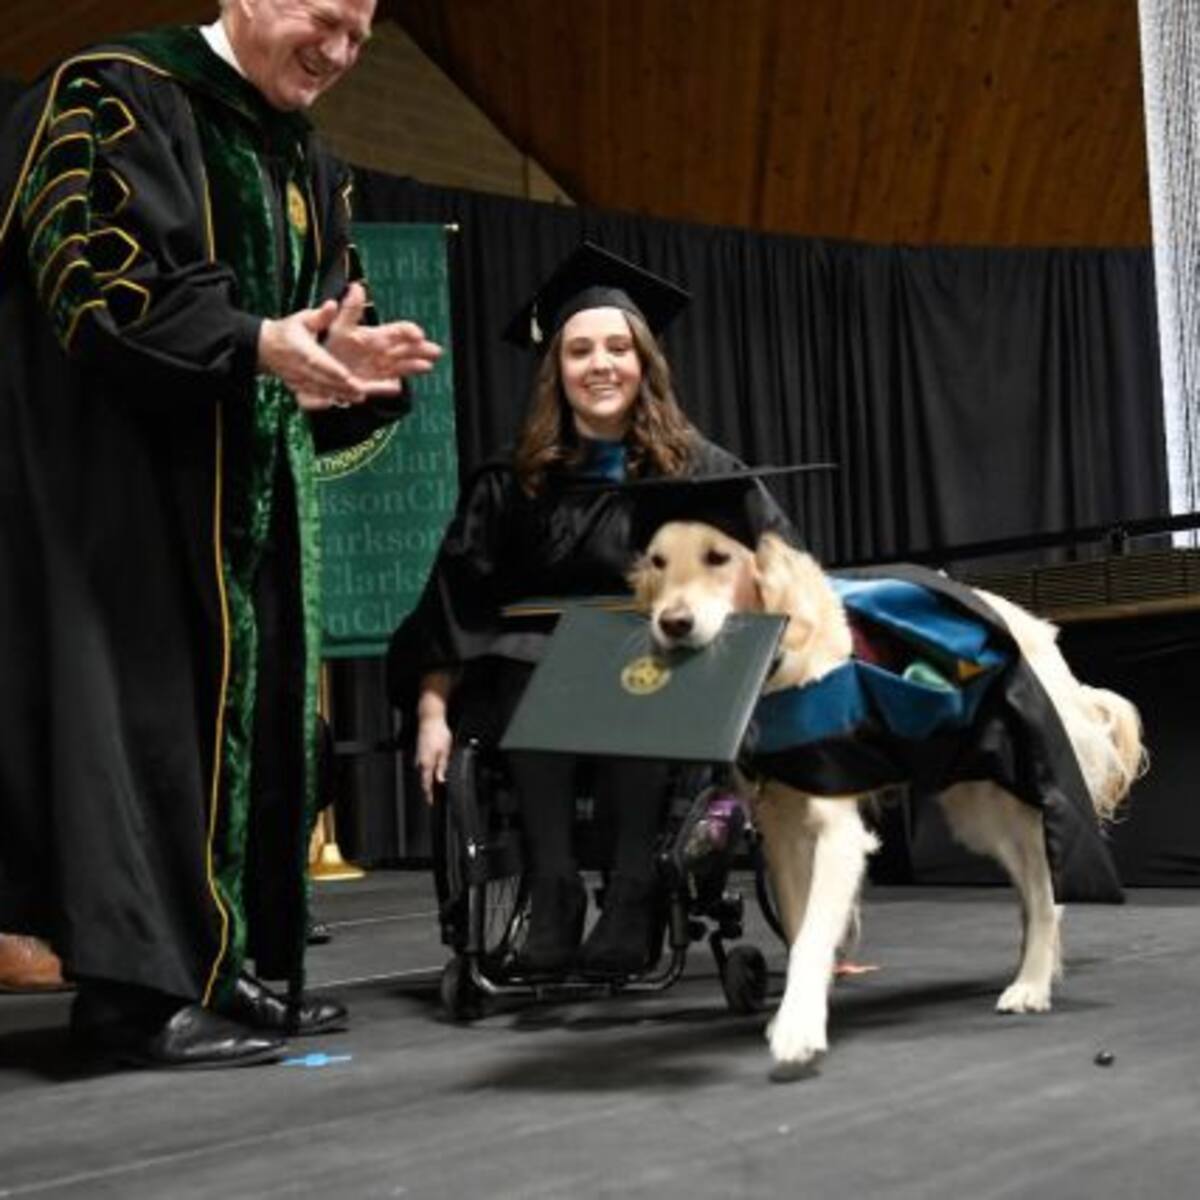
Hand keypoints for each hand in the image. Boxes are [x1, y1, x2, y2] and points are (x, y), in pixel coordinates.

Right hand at [258, 300, 367, 405]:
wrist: (265, 347)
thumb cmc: (288, 331)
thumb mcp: (302, 319)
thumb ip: (320, 316)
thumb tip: (332, 305)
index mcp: (300, 349)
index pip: (318, 361)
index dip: (332, 369)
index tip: (347, 375)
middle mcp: (298, 367)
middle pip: (322, 380)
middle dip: (341, 387)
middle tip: (361, 391)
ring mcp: (297, 380)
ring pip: (319, 391)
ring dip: (338, 396)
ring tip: (358, 398)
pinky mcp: (297, 388)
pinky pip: (312, 398)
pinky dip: (326, 402)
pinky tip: (341, 403)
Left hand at [323, 282, 442, 390]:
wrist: (326, 368)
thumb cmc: (334, 345)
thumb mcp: (341, 326)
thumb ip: (351, 309)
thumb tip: (358, 286)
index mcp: (379, 336)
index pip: (400, 331)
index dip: (411, 331)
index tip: (419, 334)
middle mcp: (385, 353)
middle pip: (408, 350)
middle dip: (422, 350)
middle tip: (436, 351)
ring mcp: (383, 370)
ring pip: (403, 367)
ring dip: (415, 366)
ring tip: (427, 366)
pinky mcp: (377, 385)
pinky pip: (387, 386)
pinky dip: (390, 386)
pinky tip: (397, 385)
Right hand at [415, 713, 452, 803]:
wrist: (430, 720)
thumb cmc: (438, 734)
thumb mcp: (445, 752)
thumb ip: (442, 767)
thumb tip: (441, 780)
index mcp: (426, 763)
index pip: (426, 784)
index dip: (429, 795)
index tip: (430, 803)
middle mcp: (419, 762)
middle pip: (423, 780)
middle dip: (428, 790)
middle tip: (432, 799)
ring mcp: (418, 757)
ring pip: (422, 774)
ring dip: (427, 781)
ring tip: (433, 789)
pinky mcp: (419, 752)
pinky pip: (422, 766)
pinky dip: (426, 772)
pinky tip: (431, 773)